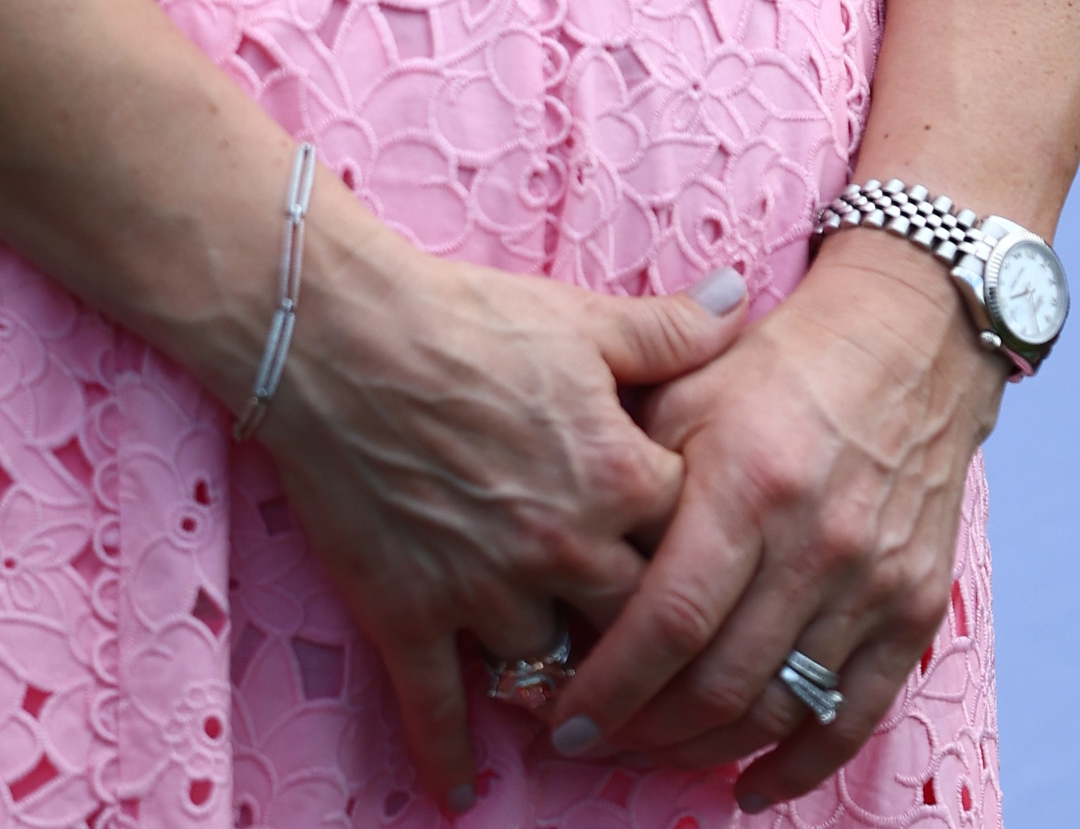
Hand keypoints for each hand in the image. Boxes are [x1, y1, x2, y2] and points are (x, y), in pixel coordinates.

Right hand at [261, 193, 750, 815]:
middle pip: (640, 631)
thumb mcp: (582, 316)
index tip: (720, 581)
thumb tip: (742, 300)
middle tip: (668, 674)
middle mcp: (564, 547)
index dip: (713, 563)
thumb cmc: (466, 315)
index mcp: (616, 475)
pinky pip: (440, 707)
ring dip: (567, 697)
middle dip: (656, 653)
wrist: (337, 330)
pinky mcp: (412, 613)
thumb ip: (671, 327)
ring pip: (552, 677)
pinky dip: (450, 757)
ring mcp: (486, 589)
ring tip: (580, 715)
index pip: (701, 547)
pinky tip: (462, 793)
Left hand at [540, 230, 999, 810]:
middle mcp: (815, 543)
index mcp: (748, 481)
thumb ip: (631, 469)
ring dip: (707, 749)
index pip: (670, 619)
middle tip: (594, 742)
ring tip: (652, 752)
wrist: (906, 342)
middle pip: (721, 682)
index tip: (563, 722)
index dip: (611, 687)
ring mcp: (871, 582)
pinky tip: (749, 784)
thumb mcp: (686, 387)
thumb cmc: (775, 365)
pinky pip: (855, 716)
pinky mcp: (913, 607)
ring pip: (781, 708)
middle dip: (645, 730)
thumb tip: (564, 552)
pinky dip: (800, 765)